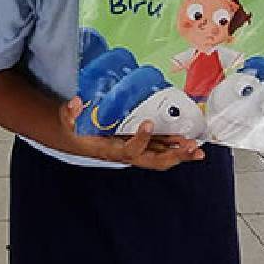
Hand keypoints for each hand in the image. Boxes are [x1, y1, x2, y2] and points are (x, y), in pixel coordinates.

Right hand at [56, 97, 204, 170]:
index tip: (149, 124)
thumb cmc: (72, 130)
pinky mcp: (138, 144)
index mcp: (110, 150)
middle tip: (190, 148)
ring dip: (179, 154)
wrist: (74, 138)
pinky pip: (159, 148)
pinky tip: (188, 141)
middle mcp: (125, 154)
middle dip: (173, 157)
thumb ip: (69, 112)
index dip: (141, 140)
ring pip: (160, 157)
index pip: (129, 150)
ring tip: (197, 150)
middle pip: (153, 161)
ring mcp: (133, 150)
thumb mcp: (66, 121)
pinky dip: (174, 146)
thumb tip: (76, 101)